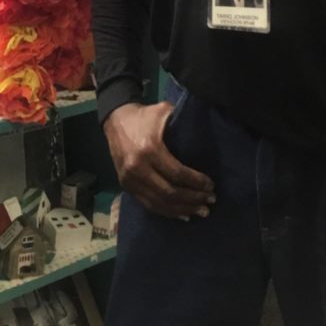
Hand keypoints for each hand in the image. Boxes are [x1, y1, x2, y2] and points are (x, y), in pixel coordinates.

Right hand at [103, 101, 214, 218]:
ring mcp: (129, 180)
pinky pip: (149, 205)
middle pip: (170, 193)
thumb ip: (182, 120)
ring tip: (202, 210)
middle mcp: (137, 168)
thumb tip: (204, 132)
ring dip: (183, 209)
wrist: (115, 119)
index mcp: (149, 149)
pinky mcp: (126, 186)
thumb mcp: (163, 111)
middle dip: (194, 198)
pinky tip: (183, 214)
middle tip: (211, 200)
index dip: (196, 182)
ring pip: (160, 203)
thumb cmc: (144, 115)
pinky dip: (168, 212)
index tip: (211, 185)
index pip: (177, 174)